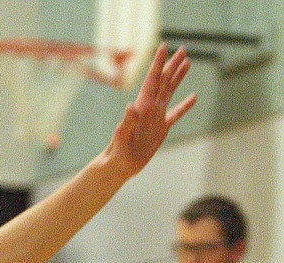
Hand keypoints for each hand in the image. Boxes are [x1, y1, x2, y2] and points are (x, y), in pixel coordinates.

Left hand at [100, 43, 195, 178]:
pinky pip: (176, 114)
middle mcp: (149, 109)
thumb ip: (126, 123)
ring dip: (178, 77)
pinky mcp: (160, 129)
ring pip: (169, 92)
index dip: (158, 63)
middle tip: (182, 49)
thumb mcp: (121, 139)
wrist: (118, 167)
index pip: (152, 81)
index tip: (164, 46)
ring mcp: (155, 118)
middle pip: (163, 81)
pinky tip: (194, 97)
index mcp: (141, 107)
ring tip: (187, 62)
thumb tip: (130, 106)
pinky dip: (185, 105)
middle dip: (172, 64)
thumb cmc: (116, 154)